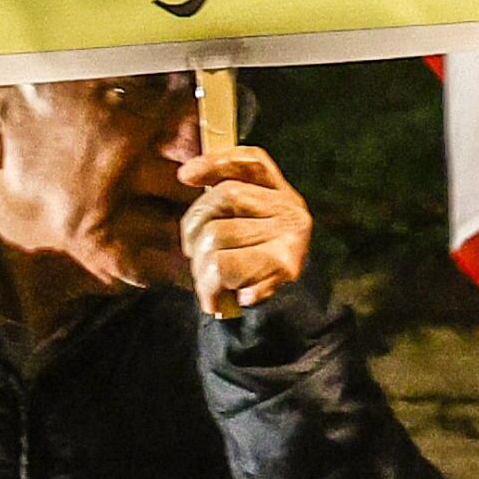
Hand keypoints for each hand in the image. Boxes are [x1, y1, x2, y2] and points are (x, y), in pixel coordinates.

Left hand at [177, 149, 313, 319]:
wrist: (294, 317)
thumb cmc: (255, 269)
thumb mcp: (249, 229)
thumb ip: (227, 204)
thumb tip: (187, 173)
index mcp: (281, 194)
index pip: (252, 161)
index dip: (217, 161)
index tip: (184, 175)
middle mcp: (291, 209)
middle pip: (224, 196)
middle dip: (194, 227)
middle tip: (193, 254)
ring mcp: (290, 235)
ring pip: (217, 234)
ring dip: (199, 267)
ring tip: (209, 284)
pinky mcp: (284, 263)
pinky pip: (223, 266)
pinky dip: (211, 286)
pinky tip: (222, 296)